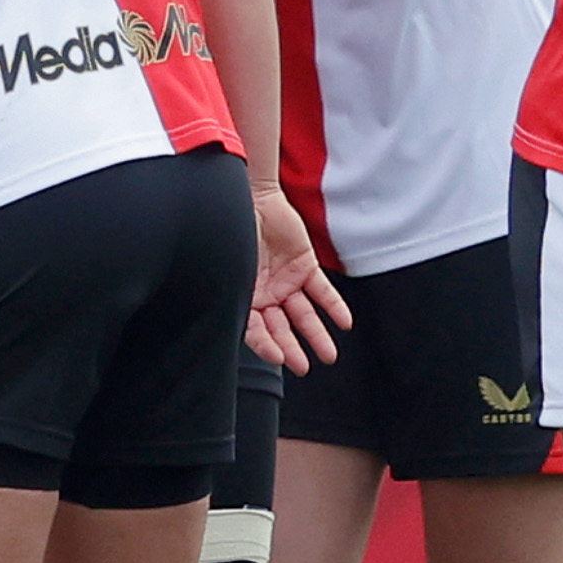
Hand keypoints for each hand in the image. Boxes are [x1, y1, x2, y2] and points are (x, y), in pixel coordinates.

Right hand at [244, 184, 349, 372]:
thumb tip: (218, 306)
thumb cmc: (232, 228)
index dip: (265, 345)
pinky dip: (334, 306)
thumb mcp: (228, 262)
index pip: (254, 329)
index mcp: (242, 295)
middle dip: (292, 348)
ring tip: (328, 355)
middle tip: (303, 366)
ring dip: (315, 334)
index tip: (277, 359)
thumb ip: (229, 287)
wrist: (251, 196)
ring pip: (303, 314)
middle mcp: (264, 293)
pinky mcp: (304, 266)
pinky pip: (322, 291)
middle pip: (280, 327)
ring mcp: (285, 281)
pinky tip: (344, 322)